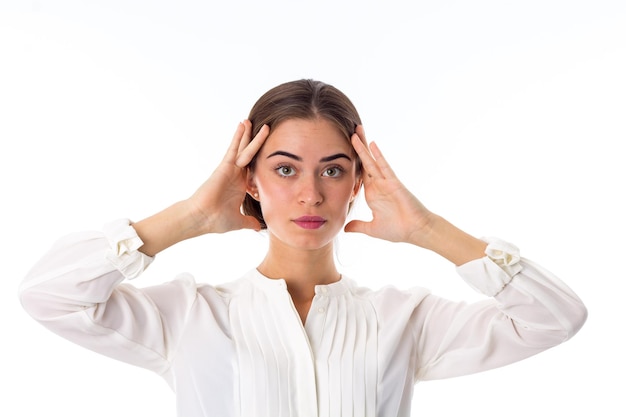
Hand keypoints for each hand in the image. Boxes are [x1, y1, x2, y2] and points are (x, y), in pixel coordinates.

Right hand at [188, 120, 269, 233]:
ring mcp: (230, 169)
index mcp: (240, 185)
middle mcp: (236, 175)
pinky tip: (242, 125)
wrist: (202, 219)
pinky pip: (234, 149)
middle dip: (255, 142)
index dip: (261, 159)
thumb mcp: (239, 221)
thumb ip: (249, 222)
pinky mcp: (225, 166)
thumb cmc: (216, 220)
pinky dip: (238, 137)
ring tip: (253, 121)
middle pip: (249, 154)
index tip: (269, 151)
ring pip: (243, 148)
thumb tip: (260, 227)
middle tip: (264, 128)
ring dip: (249, 135)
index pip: (253, 168)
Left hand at [344, 126, 434, 245]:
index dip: (350, 163)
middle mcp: (378, 185)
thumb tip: (344, 228)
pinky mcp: (394, 183)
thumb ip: (359, 226)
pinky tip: (371, 144)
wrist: (416, 231)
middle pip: (364, 163)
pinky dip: (378, 155)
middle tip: (348, 132)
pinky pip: (384, 166)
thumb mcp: (372, 228)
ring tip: (356, 131)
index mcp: (372, 194)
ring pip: (371, 161)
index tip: (341, 152)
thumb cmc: (398, 230)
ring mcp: (385, 182)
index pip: (358, 175)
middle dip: (357, 148)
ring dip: (363, 147)